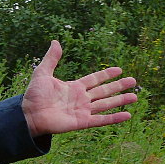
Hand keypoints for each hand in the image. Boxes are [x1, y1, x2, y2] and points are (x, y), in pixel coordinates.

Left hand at [21, 41, 137, 137]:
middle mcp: (81, 98)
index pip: (94, 79)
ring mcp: (82, 110)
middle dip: (118, 86)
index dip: (106, 74)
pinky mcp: (82, 122)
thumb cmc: (34, 95)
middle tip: (133, 80)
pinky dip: (114, 118)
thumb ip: (51, 59)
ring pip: (106, 104)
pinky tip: (128, 115)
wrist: (29, 114)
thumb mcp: (42, 73)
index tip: (119, 69)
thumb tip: (55, 41)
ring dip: (120, 101)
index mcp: (73, 87)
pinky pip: (101, 119)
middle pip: (104, 91)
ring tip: (135, 96)